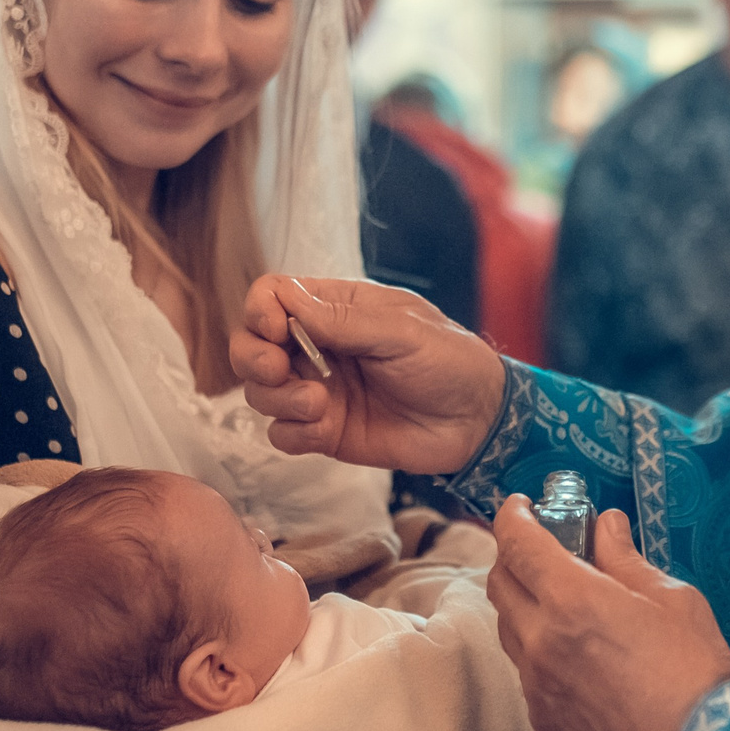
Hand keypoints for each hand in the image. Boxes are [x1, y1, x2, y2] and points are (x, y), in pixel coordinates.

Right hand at [230, 276, 506, 474]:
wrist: (478, 422)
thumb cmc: (450, 362)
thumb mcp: (402, 331)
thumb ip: (343, 319)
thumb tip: (285, 301)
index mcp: (336, 308)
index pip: (272, 296)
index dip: (260, 310)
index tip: (274, 328)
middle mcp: (318, 347)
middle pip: (251, 344)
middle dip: (252, 357)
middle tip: (278, 369)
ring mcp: (318, 390)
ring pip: (260, 391)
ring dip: (277, 398)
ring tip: (319, 404)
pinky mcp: (324, 431)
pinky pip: (282, 433)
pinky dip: (292, 432)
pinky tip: (323, 429)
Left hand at [485, 497, 729, 730]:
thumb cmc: (692, 671)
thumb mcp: (671, 598)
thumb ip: (626, 559)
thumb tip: (606, 526)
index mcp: (571, 599)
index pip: (517, 543)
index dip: (512, 516)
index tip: (521, 507)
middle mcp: (540, 640)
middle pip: (500, 583)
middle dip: (514, 557)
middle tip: (543, 549)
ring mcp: (536, 684)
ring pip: (507, 628)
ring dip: (523, 605)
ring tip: (561, 601)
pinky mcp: (542, 720)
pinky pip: (526, 672)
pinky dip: (539, 650)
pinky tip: (574, 653)